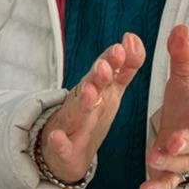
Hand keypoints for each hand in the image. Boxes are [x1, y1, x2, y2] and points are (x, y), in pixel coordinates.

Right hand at [37, 34, 146, 184]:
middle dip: (97, 77)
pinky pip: (59, 144)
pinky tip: (57, 137)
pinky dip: (57, 140)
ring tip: (89, 92)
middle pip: (89, 87)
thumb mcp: (111, 91)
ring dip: (82, 102)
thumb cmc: (90, 115)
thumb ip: (125, 67)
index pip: (105, 72)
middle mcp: (82, 103)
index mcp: (97, 91)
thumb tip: (132, 38)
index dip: (112, 61)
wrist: (64, 151)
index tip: (120, 49)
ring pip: (76, 111)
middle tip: (105, 67)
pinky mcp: (62, 149)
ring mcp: (71, 124)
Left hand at [143, 23, 188, 188]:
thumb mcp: (186, 77)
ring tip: (153, 157)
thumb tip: (180, 26)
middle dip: (187, 140)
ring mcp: (188, 158)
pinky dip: (158, 187)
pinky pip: (168, 183)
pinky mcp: (174, 173)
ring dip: (169, 162)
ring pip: (183, 163)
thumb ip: (183, 55)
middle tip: (174, 140)